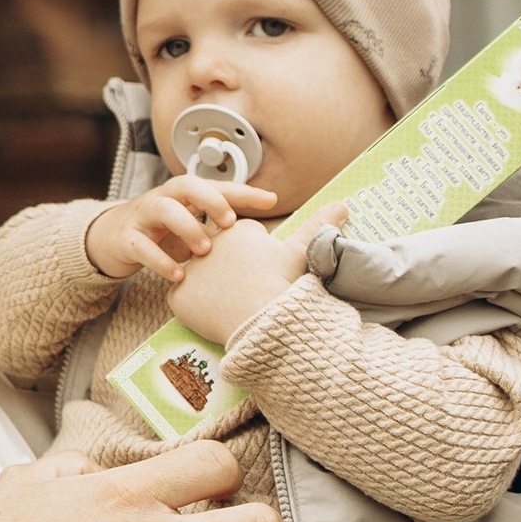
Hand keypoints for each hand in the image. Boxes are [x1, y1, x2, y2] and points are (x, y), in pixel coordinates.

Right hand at [83, 179, 276, 292]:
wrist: (110, 240)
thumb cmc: (161, 233)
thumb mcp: (191, 226)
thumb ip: (219, 230)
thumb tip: (264, 239)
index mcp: (184, 195)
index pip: (217, 186)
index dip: (244, 192)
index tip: (271, 201)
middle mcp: (164, 199)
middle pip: (187, 185)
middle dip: (211, 200)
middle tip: (230, 223)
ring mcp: (142, 218)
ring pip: (163, 209)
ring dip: (187, 228)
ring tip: (203, 251)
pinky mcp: (126, 240)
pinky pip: (140, 246)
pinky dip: (160, 261)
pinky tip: (178, 276)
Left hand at [167, 200, 346, 351]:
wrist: (262, 317)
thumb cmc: (283, 284)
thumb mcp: (300, 251)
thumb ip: (317, 224)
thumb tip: (342, 204)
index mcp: (236, 229)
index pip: (241, 241)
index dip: (256, 262)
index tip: (264, 275)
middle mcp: (207, 242)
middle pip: (217, 258)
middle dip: (230, 272)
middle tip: (249, 291)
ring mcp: (190, 267)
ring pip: (201, 279)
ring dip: (212, 290)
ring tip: (234, 304)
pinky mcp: (178, 293)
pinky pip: (185, 301)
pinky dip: (198, 310)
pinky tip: (216, 315)